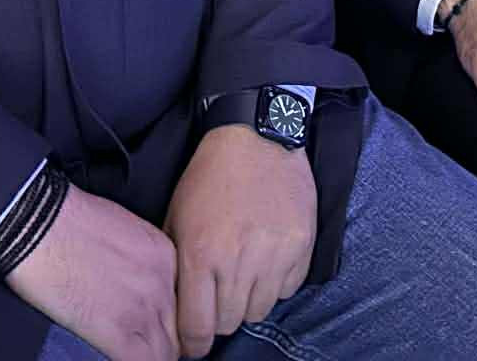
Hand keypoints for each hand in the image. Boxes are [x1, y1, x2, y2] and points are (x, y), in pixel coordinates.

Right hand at [4, 184, 178, 360]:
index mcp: (164, 254)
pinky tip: (119, 355)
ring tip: (133, 351)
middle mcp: (162, 282)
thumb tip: (132, 281)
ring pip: (167, 352)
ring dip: (152, 355)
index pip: (183, 299)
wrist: (39, 222)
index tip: (156, 322)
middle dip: (166, 338)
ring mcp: (143, 308)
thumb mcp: (124, 228)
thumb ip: (139, 259)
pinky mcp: (117, 332)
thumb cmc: (69, 219)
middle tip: (144, 341)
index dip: (169, 315)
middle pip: (180, 327)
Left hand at [163, 126, 316, 358]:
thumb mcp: (176, 216)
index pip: (197, 327)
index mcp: (200, 254)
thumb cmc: (209, 176)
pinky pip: (288, 289)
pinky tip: (267, 257)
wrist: (257, 136)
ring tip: (244, 273)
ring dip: (249, 300)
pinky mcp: (302, 246)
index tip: (193, 345)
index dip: (193, 345)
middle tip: (218, 295)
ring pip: (260, 310)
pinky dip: (276, 282)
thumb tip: (174, 308)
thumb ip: (174, 265)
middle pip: (229, 323)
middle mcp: (238, 260)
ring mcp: (274, 254)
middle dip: (219, 316)